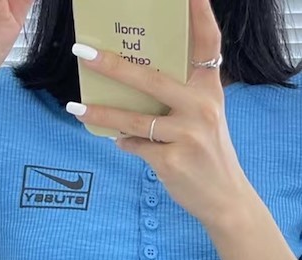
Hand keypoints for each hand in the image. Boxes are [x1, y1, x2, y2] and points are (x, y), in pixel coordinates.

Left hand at [67, 0, 251, 229]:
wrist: (225, 198)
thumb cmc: (209, 154)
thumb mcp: (205, 118)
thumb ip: (179, 99)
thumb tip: (132, 87)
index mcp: (210, 91)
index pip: (207, 45)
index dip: (199, 15)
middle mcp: (201, 108)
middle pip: (151, 80)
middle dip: (113, 66)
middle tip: (83, 53)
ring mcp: (187, 136)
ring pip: (135, 119)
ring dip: (102, 113)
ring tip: (76, 108)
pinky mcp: (172, 162)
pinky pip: (136, 146)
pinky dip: (125, 143)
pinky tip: (119, 142)